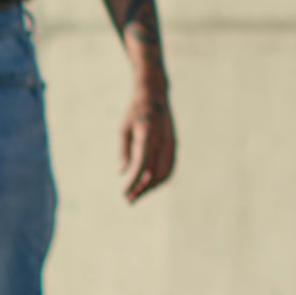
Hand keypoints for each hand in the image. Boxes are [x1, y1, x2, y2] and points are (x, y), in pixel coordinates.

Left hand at [119, 76, 177, 203]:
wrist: (154, 95)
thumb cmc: (135, 111)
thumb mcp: (123, 129)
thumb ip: (124, 151)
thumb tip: (122, 172)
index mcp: (147, 134)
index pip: (142, 165)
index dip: (133, 182)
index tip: (124, 193)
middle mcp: (162, 140)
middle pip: (155, 173)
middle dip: (142, 189)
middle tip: (128, 199)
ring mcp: (170, 143)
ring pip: (165, 173)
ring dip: (151, 187)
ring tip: (137, 194)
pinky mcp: (173, 144)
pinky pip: (170, 167)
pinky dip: (160, 179)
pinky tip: (148, 185)